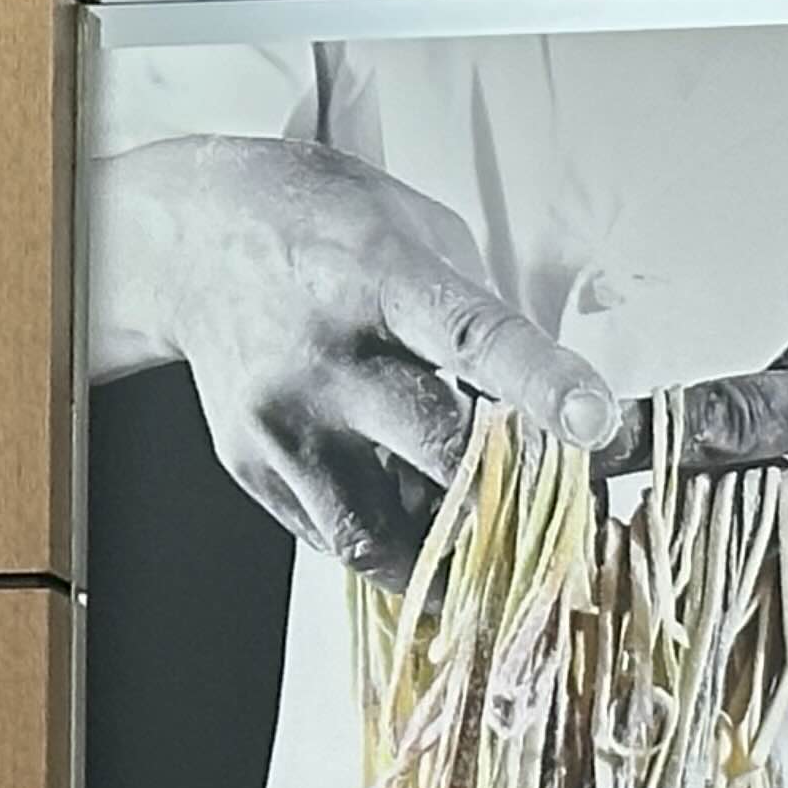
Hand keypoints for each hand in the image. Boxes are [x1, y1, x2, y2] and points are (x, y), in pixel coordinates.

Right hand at [96, 137, 615, 576]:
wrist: (191, 244)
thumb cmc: (325, 229)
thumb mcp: (416, 233)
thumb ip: (476, 316)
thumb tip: (541, 406)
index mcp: (382, 278)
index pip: (475, 338)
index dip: (541, 386)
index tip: (596, 425)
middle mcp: (328, 360)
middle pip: (438, 455)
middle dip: (512, 497)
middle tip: (561, 517)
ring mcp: (284, 425)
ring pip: (381, 535)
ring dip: (449, 557)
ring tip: (487, 557)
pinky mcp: (253, 469)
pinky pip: (336, 538)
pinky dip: (391, 545)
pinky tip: (417, 526)